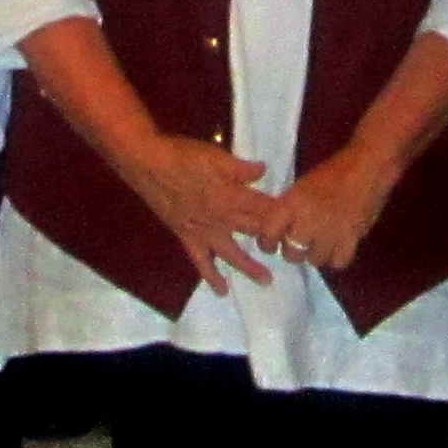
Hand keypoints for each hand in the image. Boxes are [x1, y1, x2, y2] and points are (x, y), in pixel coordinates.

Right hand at [125, 135, 277, 287]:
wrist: (148, 164)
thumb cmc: (184, 155)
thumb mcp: (216, 155)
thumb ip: (241, 168)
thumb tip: (264, 171)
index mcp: (233, 196)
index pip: (265, 208)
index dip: (282, 215)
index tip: (299, 222)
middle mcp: (222, 218)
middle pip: (254, 232)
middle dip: (273, 242)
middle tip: (290, 253)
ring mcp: (205, 231)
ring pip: (233, 253)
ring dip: (250, 267)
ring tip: (266, 281)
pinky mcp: (188, 237)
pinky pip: (202, 262)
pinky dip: (211, 277)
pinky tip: (222, 291)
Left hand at [249, 146, 392, 271]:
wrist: (367, 167)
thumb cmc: (332, 172)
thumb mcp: (300, 187)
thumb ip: (287, 209)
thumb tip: (277, 230)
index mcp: (291, 203)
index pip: (268, 234)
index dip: (267, 243)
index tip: (273, 243)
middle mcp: (307, 221)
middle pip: (291, 253)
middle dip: (294, 250)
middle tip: (301, 242)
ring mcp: (330, 232)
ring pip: (314, 260)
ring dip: (317, 253)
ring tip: (322, 242)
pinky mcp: (352, 239)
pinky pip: (338, 262)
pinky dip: (337, 257)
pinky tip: (338, 246)